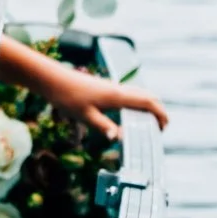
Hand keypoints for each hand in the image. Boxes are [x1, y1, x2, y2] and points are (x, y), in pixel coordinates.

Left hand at [39, 62, 170, 138]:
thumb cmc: (67, 97)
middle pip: (148, 96)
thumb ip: (103, 127)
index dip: (161, 114)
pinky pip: (129, 94)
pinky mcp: (105, 87)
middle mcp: (119, 89)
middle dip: (158, 111)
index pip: (149, 102)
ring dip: (148, 107)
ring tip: (145, 125)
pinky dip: (137, 104)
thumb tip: (119, 139)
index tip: (164, 128)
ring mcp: (112, 87)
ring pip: (139, 94)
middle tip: (157, 130)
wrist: (52, 79)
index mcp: (118, 96)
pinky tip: (129, 116)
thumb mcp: (84, 115)